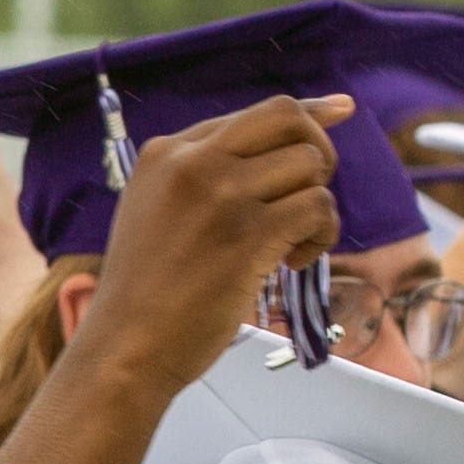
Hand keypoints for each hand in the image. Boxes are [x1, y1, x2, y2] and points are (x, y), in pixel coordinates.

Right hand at [63, 95, 353, 398]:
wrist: (122, 350)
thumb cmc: (143, 296)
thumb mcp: (155, 213)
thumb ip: (203, 178)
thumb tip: (280, 150)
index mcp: (165, 154)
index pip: (255, 113)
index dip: (307, 113)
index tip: (340, 112)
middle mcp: (192, 163)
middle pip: (287, 119)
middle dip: (317, 150)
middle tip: (308, 196)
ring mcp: (220, 195)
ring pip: (308, 164)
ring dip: (318, 204)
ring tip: (294, 244)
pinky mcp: (247, 234)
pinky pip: (316, 207)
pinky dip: (322, 234)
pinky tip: (295, 261)